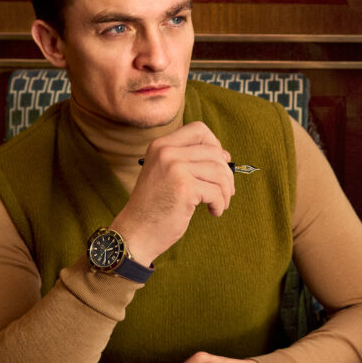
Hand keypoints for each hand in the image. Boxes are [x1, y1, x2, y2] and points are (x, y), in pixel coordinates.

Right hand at [112, 122, 234, 264]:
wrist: (135, 233)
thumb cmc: (155, 207)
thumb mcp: (166, 174)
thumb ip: (188, 160)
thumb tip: (225, 155)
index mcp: (161, 145)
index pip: (199, 130)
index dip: (215, 144)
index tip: (219, 164)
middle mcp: (166, 151)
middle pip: (214, 151)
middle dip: (226, 173)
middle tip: (225, 191)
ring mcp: (175, 167)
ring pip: (219, 171)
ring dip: (225, 191)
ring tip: (219, 204)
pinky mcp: (184, 187)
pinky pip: (216, 191)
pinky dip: (220, 204)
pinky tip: (213, 212)